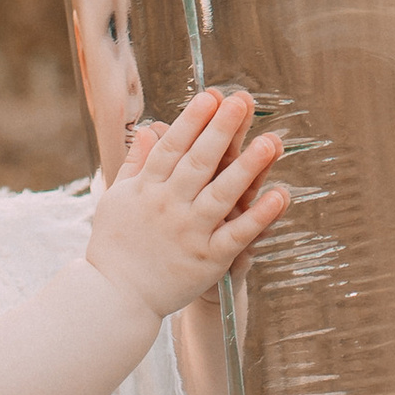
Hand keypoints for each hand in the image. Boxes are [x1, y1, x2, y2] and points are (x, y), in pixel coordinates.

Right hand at [86, 89, 284, 324]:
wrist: (114, 299)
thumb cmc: (114, 247)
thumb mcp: (116, 198)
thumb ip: (136, 163)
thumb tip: (151, 128)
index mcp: (147, 189)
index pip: (173, 147)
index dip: (192, 120)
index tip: (211, 95)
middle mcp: (169, 207)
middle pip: (199, 162)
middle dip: (221, 130)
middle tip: (242, 101)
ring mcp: (189, 233)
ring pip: (221, 194)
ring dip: (246, 168)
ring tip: (269, 142)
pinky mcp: (207, 259)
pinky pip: (237, 235)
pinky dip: (259, 216)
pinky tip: (280, 196)